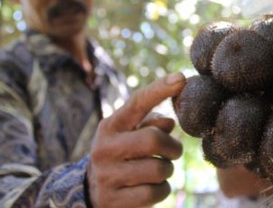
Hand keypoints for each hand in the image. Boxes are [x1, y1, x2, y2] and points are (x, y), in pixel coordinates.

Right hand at [87, 72, 185, 207]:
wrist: (91, 192)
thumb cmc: (120, 156)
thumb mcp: (128, 135)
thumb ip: (149, 123)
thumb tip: (169, 123)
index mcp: (111, 126)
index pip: (137, 103)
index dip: (160, 89)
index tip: (181, 77)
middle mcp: (105, 148)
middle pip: (154, 139)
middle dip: (173, 147)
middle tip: (173, 152)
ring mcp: (107, 176)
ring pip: (159, 169)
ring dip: (168, 171)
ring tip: (158, 170)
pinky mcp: (113, 201)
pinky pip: (155, 193)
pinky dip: (162, 190)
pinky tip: (151, 187)